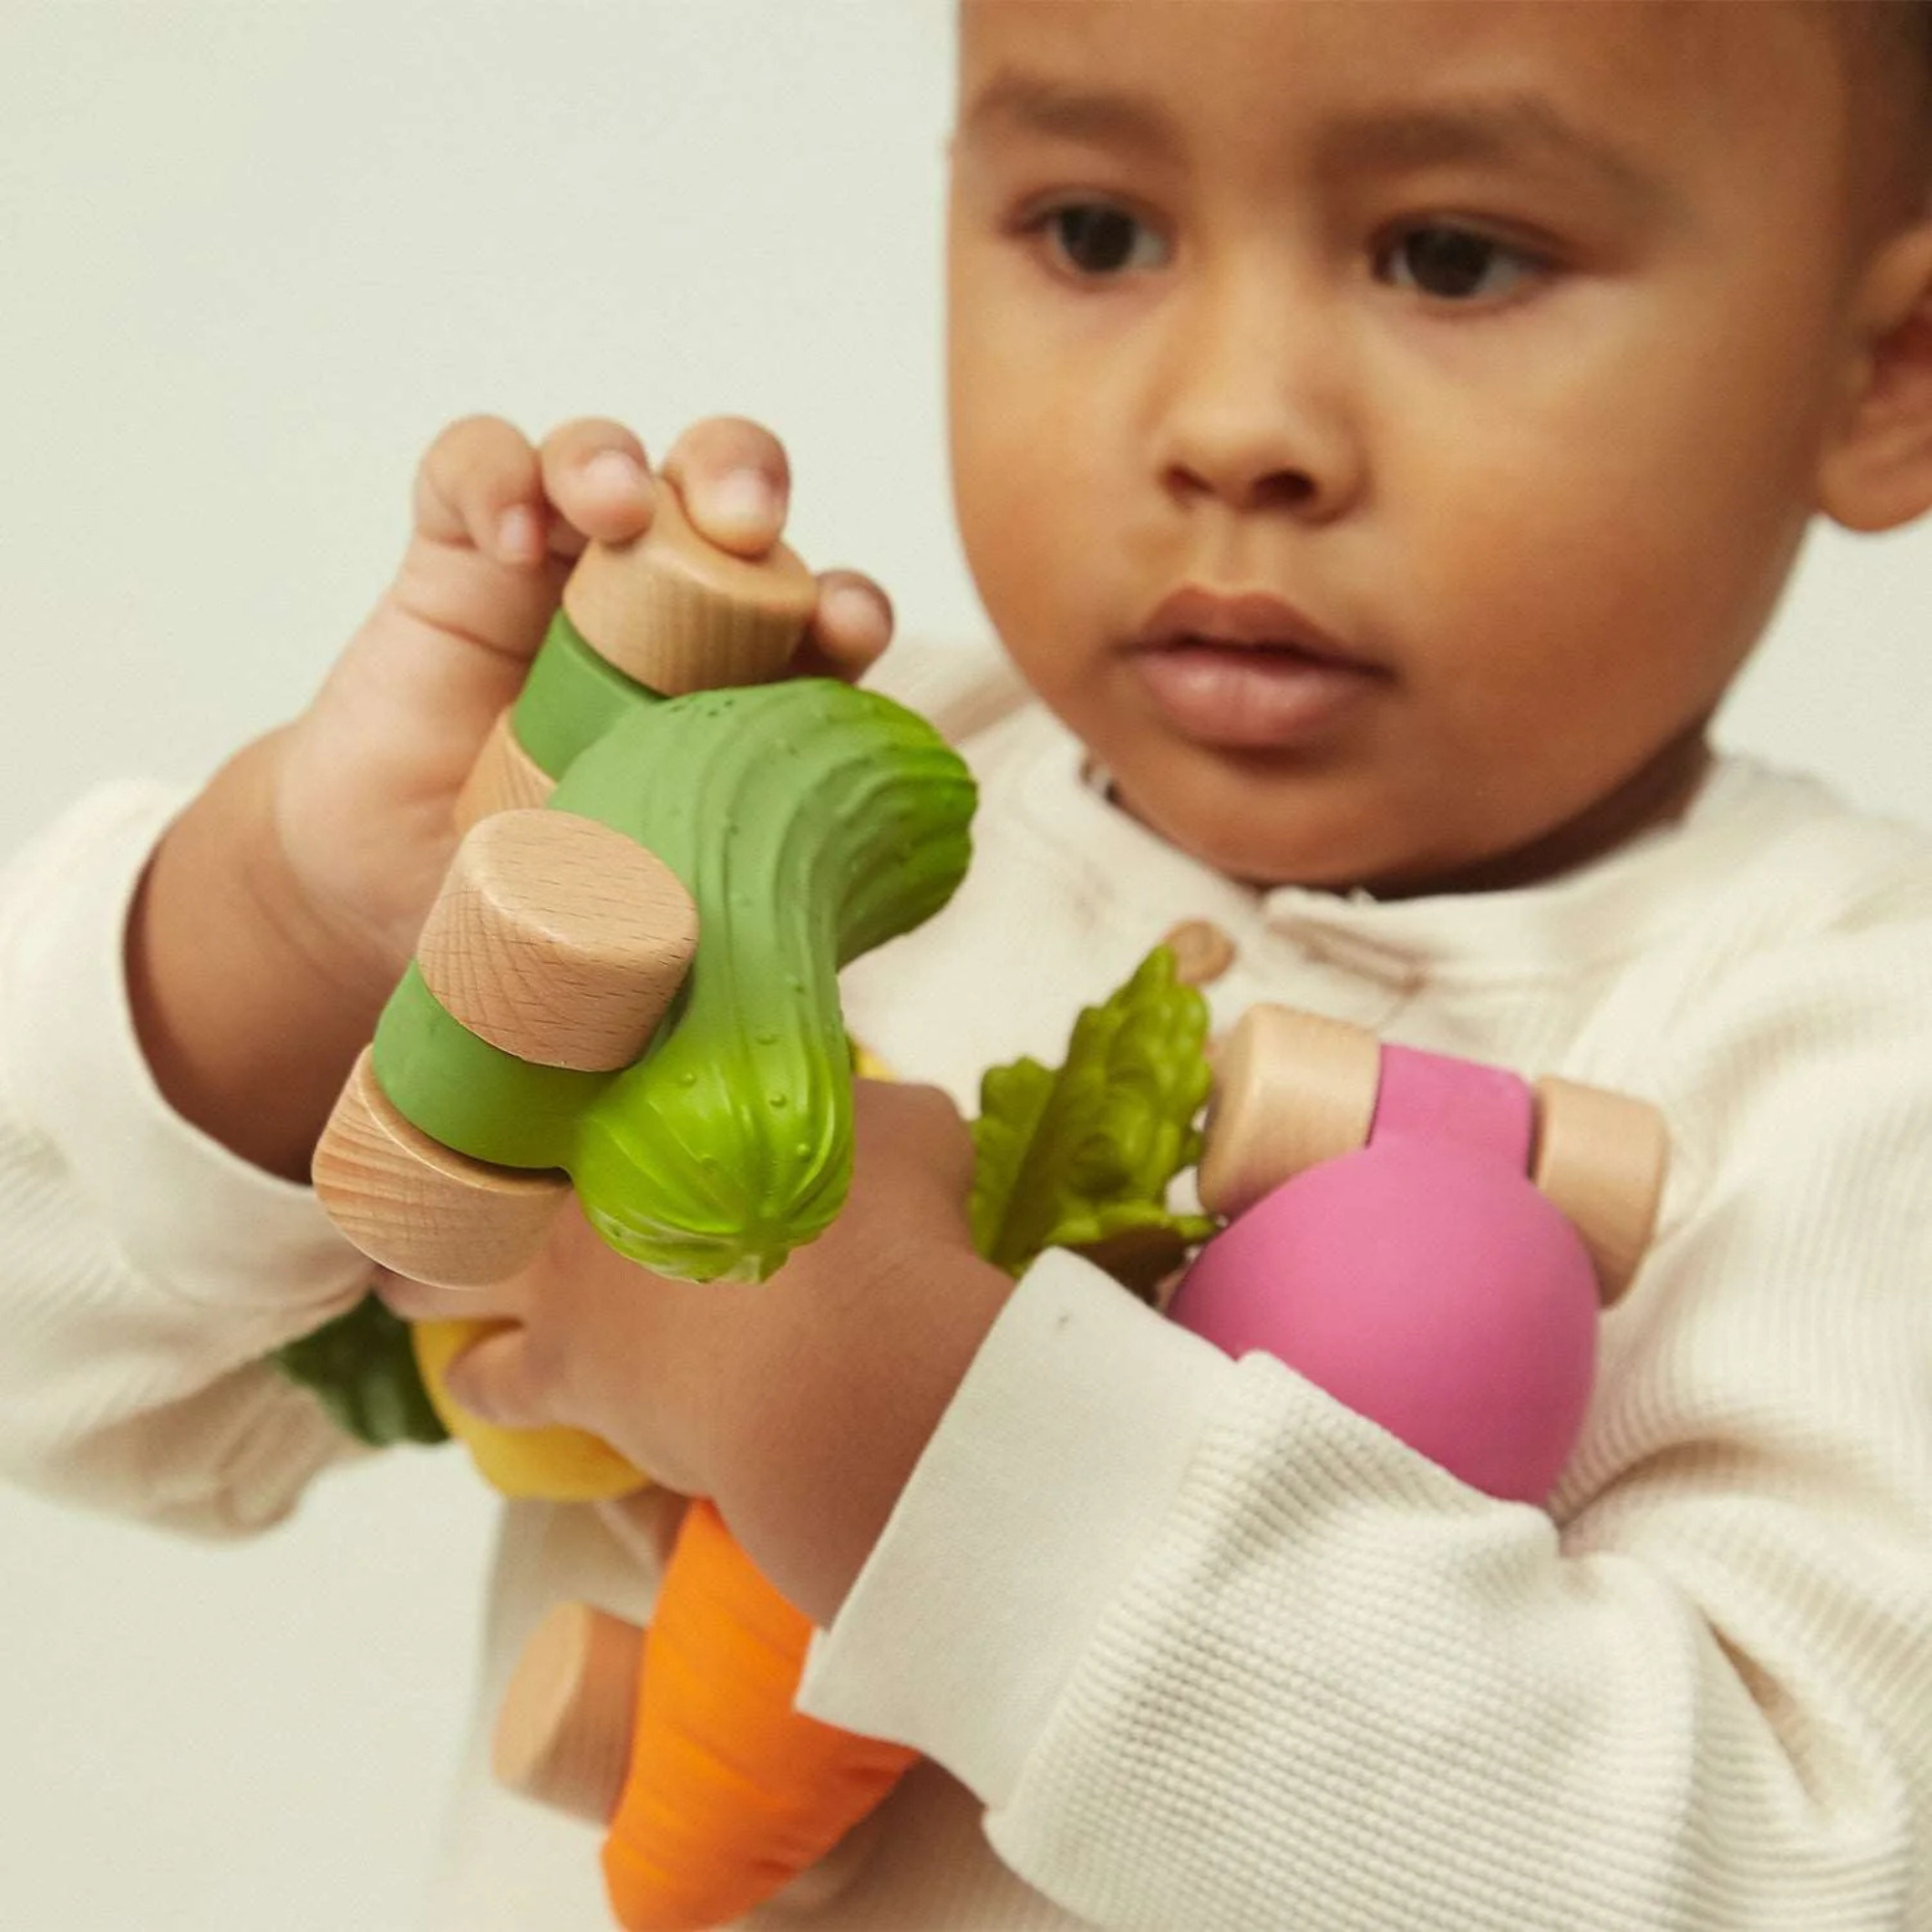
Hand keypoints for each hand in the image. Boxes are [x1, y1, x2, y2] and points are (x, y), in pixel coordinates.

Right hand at [128, 415, 892, 1176]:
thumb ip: (729, 972)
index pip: (819, 620)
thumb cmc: (545, 920)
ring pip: (610, 461)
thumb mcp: (653, 947)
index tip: (845, 637)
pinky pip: (473, 470)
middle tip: (744, 524)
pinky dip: (494, 477)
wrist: (388, 914)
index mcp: (743, 696)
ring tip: (615, 509)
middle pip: (730, 502)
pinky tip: (506, 534)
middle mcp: (666, 618)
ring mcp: (559, 577)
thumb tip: (824, 1094)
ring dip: (625, 461)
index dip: (843, 610)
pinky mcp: (453, 561)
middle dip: (747, 484)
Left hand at [379, 1081, 1013, 1623]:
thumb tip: (878, 1108)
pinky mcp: (568, 1376)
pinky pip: (491, 1381)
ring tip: (409, 1270)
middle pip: (477, 1150)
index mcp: (659, 1099)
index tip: (529, 1048)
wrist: (845, 1369)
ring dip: (425, 1269)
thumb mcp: (904, 1128)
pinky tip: (472, 1378)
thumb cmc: (881, 1229)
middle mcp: (594, 1174)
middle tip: (444, 1156)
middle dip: (450, 1154)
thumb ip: (873, 1109)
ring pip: (446, 1266)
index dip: (543, 1055)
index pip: (574, 1053)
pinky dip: (481, 1378)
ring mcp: (566, 1276)